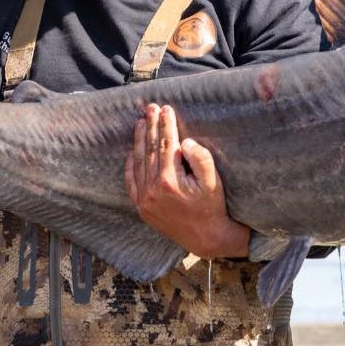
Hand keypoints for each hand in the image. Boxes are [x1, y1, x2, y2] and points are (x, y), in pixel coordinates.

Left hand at [123, 104, 248, 258]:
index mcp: (170, 181)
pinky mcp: (141, 208)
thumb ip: (200, 159)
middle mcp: (152, 190)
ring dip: (140, 141)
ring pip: (139, 163)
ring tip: (141, 122)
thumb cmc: (212, 207)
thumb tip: (185, 142)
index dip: (166, 125)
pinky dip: (131, 165)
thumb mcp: (213, 182)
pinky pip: (132, 182)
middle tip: (151, 107)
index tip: (167, 108)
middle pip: (151, 150)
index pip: (166, 144)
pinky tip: (131, 151)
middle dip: (151, 126)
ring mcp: (144, 200)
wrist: (206, 238)